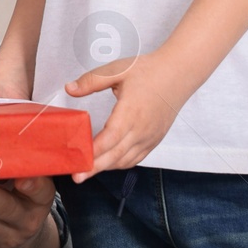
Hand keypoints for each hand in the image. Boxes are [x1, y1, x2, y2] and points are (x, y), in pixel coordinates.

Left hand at [0, 177, 58, 247]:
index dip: (32, 184)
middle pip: (1, 206)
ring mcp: (2, 242)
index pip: (40, 192)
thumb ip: (16, 164)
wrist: (17, 241)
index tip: (21, 176)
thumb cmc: (18, 199)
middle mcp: (25, 224)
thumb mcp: (26, 183)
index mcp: (40, 202)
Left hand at [65, 53, 187, 180]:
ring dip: (106, 167)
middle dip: (95, 168)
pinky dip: (120, 163)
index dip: (94, 152)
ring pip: (125, 160)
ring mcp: (149, 137)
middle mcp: (141, 129)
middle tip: (77, 177)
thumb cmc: (149, 71)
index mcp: (130, 112)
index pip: (110, 138)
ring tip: (87, 171)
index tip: (78, 160)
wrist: (178, 74)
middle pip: (115, 155)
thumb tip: (69, 89)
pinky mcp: (154, 140)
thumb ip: (92, 81)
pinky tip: (108, 162)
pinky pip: (136, 158)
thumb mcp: (117, 70)